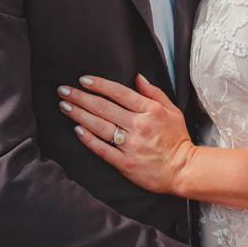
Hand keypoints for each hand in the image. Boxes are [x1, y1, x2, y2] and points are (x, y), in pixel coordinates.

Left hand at [57, 74, 193, 194]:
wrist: (184, 170)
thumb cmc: (178, 139)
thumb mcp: (172, 110)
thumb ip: (154, 92)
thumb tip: (137, 77)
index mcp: (149, 110)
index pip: (119, 92)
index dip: (99, 84)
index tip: (83, 80)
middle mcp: (138, 125)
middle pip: (103, 107)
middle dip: (80, 97)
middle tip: (63, 90)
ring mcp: (130, 145)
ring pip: (99, 126)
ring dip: (78, 114)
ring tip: (64, 106)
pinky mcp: (125, 163)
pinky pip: (102, 149)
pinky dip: (88, 139)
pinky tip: (77, 129)